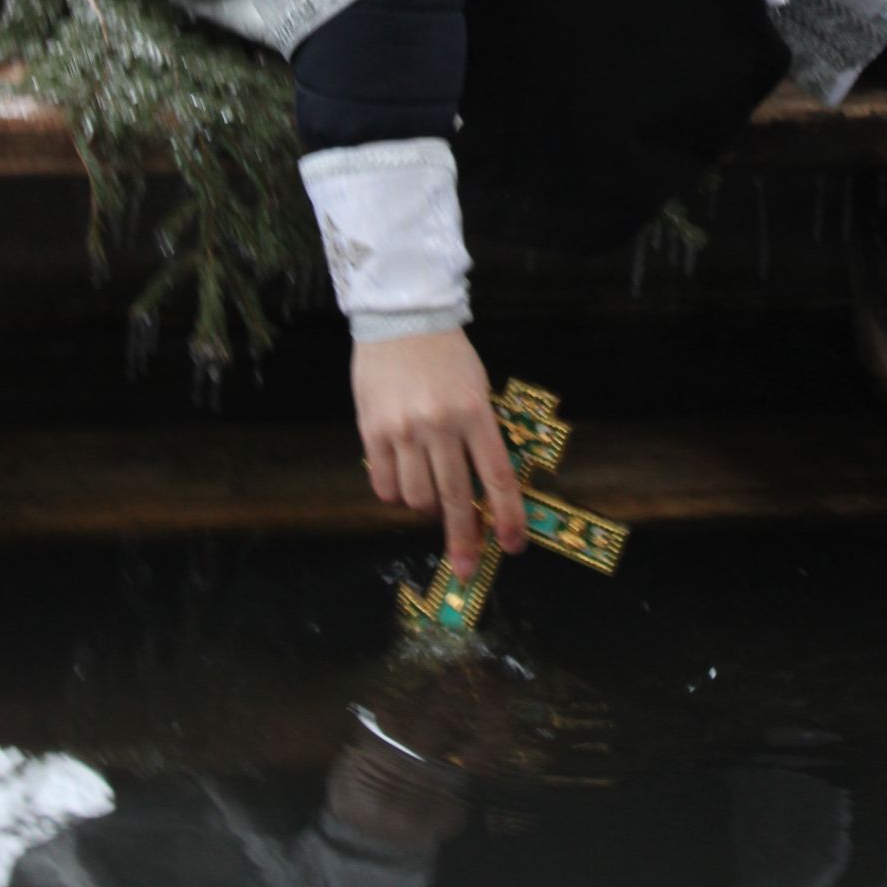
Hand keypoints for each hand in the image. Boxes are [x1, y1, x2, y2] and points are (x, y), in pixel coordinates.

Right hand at [352, 328, 528, 576]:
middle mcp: (441, 425)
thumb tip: (484, 488)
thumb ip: (480, 434)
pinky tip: (403, 484)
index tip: (512, 545)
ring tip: (433, 499)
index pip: (497, 477)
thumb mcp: (476, 388)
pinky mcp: (373, 431)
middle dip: (465, 540)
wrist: (400, 318)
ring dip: (429, 509)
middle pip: (457, 499)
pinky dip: (396, 495)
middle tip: (467, 567)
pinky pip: (386, 484)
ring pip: (418, 498)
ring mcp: (404, 430)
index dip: (507, 517)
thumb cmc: (446, 354)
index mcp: (475, 412)